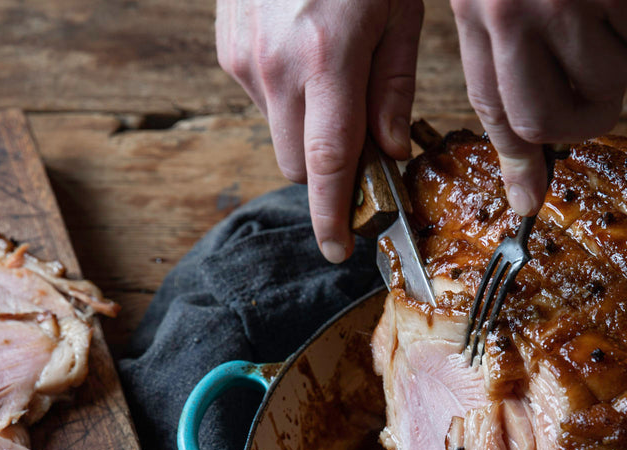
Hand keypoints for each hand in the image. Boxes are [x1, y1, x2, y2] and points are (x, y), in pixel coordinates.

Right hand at [217, 0, 424, 262]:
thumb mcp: (399, 12)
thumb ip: (393, 88)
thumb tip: (387, 152)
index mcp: (327, 60)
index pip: (329, 165)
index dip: (334, 217)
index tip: (338, 250)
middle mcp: (274, 67)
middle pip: (298, 163)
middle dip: (329, 171)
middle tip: (363, 143)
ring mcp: (242, 58)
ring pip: (277, 133)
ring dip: (307, 130)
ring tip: (334, 76)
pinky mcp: (227, 47)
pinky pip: (259, 98)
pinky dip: (286, 95)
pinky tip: (305, 52)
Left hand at [450, 0, 626, 214]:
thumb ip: (501, 41)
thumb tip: (531, 131)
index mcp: (474, 11)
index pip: (493, 110)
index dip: (517, 159)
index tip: (528, 197)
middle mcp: (510, 13)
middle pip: (545, 120)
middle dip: (581, 122)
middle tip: (595, 96)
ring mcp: (562, 0)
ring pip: (607, 83)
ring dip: (622, 61)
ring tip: (611, 19)